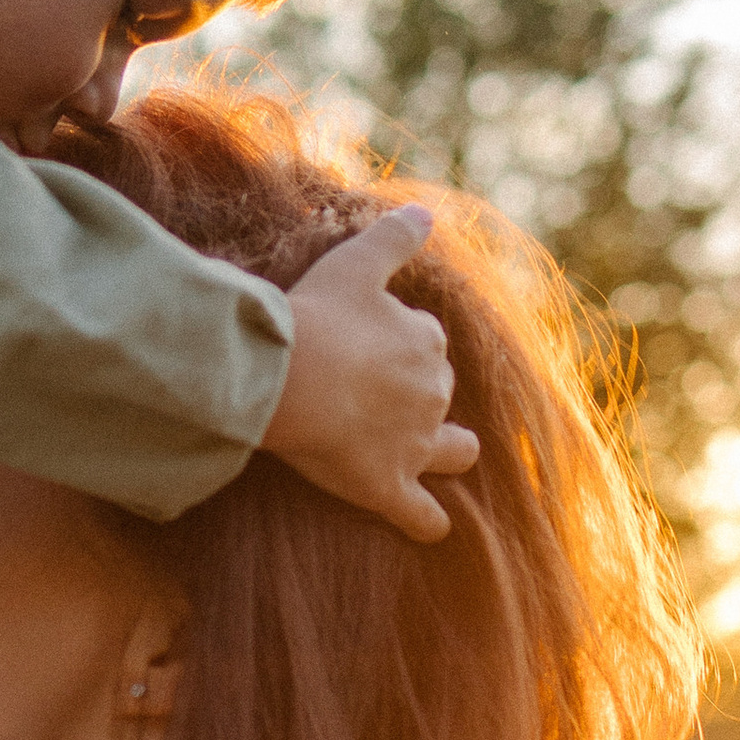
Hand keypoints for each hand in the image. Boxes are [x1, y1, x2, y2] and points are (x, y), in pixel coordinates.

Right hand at [264, 207, 480, 539]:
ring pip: (454, 452)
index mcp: (426, 340)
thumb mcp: (355, 262)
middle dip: (418, 393)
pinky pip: (422, 516)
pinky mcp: (389, 488)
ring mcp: (415, 444)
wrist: (285, 377)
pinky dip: (427, 523)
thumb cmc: (315, 317)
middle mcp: (432, 393)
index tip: (365, 342)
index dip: (397, 342)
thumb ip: (394, 236)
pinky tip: (429, 528)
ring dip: (449, 452)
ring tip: (433, 456)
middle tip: (374, 394)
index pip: (424, 339)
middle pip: (437, 392)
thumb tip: (427, 211)